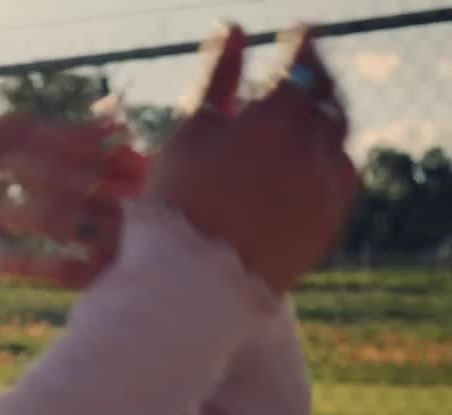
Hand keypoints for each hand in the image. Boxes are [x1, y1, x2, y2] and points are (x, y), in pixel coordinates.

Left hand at [0, 23, 359, 294]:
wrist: (257, 272)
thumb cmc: (240, 203)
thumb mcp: (224, 141)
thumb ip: (220, 84)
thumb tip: (230, 26)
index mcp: (145, 165)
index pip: (77, 141)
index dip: (31, 132)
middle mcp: (125, 199)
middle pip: (53, 176)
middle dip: (5, 161)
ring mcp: (117, 241)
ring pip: (49, 223)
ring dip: (0, 213)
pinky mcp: (115, 279)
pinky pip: (63, 273)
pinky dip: (26, 266)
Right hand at [147, 24, 358, 293]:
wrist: (196, 284)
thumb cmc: (179, 202)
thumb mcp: (190, 131)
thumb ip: (217, 75)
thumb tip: (232, 26)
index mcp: (278, 118)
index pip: (303, 63)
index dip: (300, 43)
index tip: (295, 31)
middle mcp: (314, 148)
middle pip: (329, 99)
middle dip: (318, 79)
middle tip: (304, 68)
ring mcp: (327, 187)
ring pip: (336, 139)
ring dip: (323, 120)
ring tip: (301, 116)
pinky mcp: (329, 222)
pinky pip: (339, 178)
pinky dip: (328, 160)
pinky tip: (307, 161)